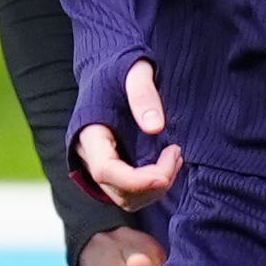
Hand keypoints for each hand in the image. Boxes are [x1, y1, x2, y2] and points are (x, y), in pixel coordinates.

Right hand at [77, 59, 186, 206]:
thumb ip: (143, 94)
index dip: (138, 180)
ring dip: (154, 189)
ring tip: (174, 158)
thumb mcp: (135, 70)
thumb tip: (156, 128)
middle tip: (177, 154)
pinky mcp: (113, 169)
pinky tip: (167, 164)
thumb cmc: (120, 66)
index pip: (106, 171)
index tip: (169, 164)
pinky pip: (130, 193)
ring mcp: (98, 165)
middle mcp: (88, 156)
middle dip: (153, 184)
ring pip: (125, 198)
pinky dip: (151, 187)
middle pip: (118, 191)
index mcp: (89, 133)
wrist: (107, 66)